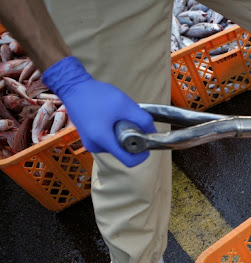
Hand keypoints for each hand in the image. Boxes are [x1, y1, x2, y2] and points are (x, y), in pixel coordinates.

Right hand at [42, 56, 156, 166]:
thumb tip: (152, 132)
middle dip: (131, 140)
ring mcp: (90, 144)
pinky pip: (108, 142)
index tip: (146, 144)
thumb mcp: (125, 104)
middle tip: (129, 122)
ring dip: (122, 136)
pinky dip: (113, 134)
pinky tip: (110, 119)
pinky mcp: (89, 140)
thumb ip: (143, 119)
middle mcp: (95, 146)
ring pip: (116, 147)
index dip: (141, 155)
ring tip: (117, 118)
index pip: (129, 161)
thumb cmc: (97, 94)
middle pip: (123, 153)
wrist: (73, 87)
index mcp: (103, 140)